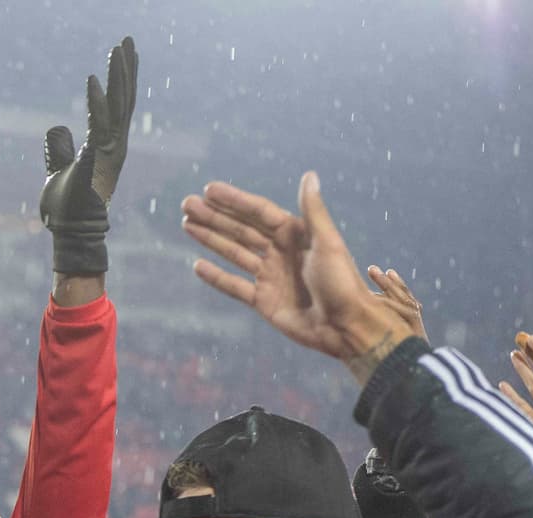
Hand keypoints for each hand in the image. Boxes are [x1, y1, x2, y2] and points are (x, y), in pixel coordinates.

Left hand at [39, 36, 136, 273]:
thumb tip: (56, 128)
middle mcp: (114, 146)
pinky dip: (96, 104)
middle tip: (128, 41)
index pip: (118, 106)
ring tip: (118, 50)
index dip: (123, 80)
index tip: (124, 54)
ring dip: (118, 78)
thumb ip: (60, 148)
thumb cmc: (67, 206)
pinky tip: (93, 80)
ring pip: (117, 108)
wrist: (70, 233)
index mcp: (108, 146)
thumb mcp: (60, 168)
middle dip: (126, 69)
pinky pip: (98, 127)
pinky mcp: (95, 161)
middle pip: (124, 101)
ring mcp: (108, 154)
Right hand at [181, 172, 416, 383]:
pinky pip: (233, 286)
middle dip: (214, 216)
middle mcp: (279, 252)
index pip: (258, 212)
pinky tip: (198, 265)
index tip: (209, 189)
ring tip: (187, 225)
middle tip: (187, 204)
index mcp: (295, 235)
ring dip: (210, 239)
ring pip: (233, 252)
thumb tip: (309, 175)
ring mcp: (269, 276)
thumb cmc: (342, 282)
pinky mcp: (262, 301)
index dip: (234, 200)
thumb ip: (313, 210)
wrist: (344, 326)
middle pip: (240, 229)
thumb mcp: (327, 242)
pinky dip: (216, 277)